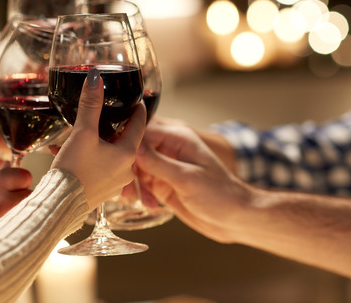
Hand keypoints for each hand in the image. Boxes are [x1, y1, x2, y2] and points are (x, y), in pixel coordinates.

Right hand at [51, 68, 145, 208]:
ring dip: (96, 143)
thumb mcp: (83, 133)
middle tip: (106, 114)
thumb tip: (95, 78)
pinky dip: (87, 158)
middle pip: (124, 141)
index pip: (139, 125)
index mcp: (127, 154)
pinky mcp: (100, 192)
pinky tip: (67, 152)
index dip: (138, 110)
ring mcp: (114, 183)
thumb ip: (90, 105)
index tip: (137, 100)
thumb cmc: (74, 170)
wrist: (58, 205)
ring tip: (79, 133)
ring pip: (109, 155)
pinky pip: (98, 168)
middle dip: (113, 127)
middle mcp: (125, 170)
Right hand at [136, 123, 252, 242]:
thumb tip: (132, 147)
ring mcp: (165, 167)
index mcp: (177, 138)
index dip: (127, 144)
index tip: (115, 159)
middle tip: (124, 187)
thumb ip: (157, 162)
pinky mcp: (164, 184)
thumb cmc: (220, 194)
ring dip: (133, 184)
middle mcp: (169, 149)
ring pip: (136, 169)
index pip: (142, 132)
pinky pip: (142, 184)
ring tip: (133, 199)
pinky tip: (148, 205)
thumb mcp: (186, 178)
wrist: (235, 218)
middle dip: (127, 168)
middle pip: (135, 151)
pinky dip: (140, 194)